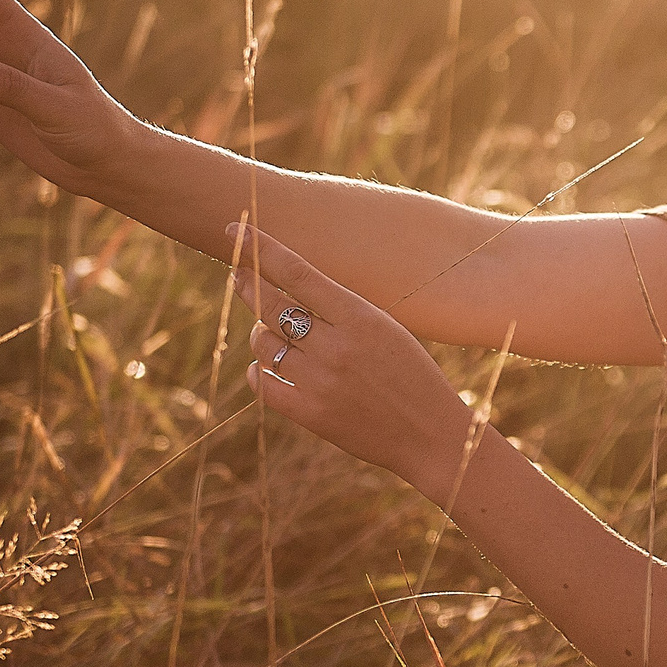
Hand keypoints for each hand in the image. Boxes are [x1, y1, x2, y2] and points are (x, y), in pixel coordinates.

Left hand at [229, 222, 477, 496]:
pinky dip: (257, 371)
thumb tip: (287, 291)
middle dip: (248, 284)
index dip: (261, 248)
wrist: (431, 435)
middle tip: (238, 275)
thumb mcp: (387, 329)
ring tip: (268, 335)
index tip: (235, 231)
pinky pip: (262, 383)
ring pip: (262, 344)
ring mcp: (321, 382)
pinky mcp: (311, 414)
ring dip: (259, 334)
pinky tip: (265, 367)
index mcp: (361, 318)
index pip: (298, 272)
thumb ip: (341, 311)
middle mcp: (337, 347)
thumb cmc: (412, 375)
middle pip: (271, 305)